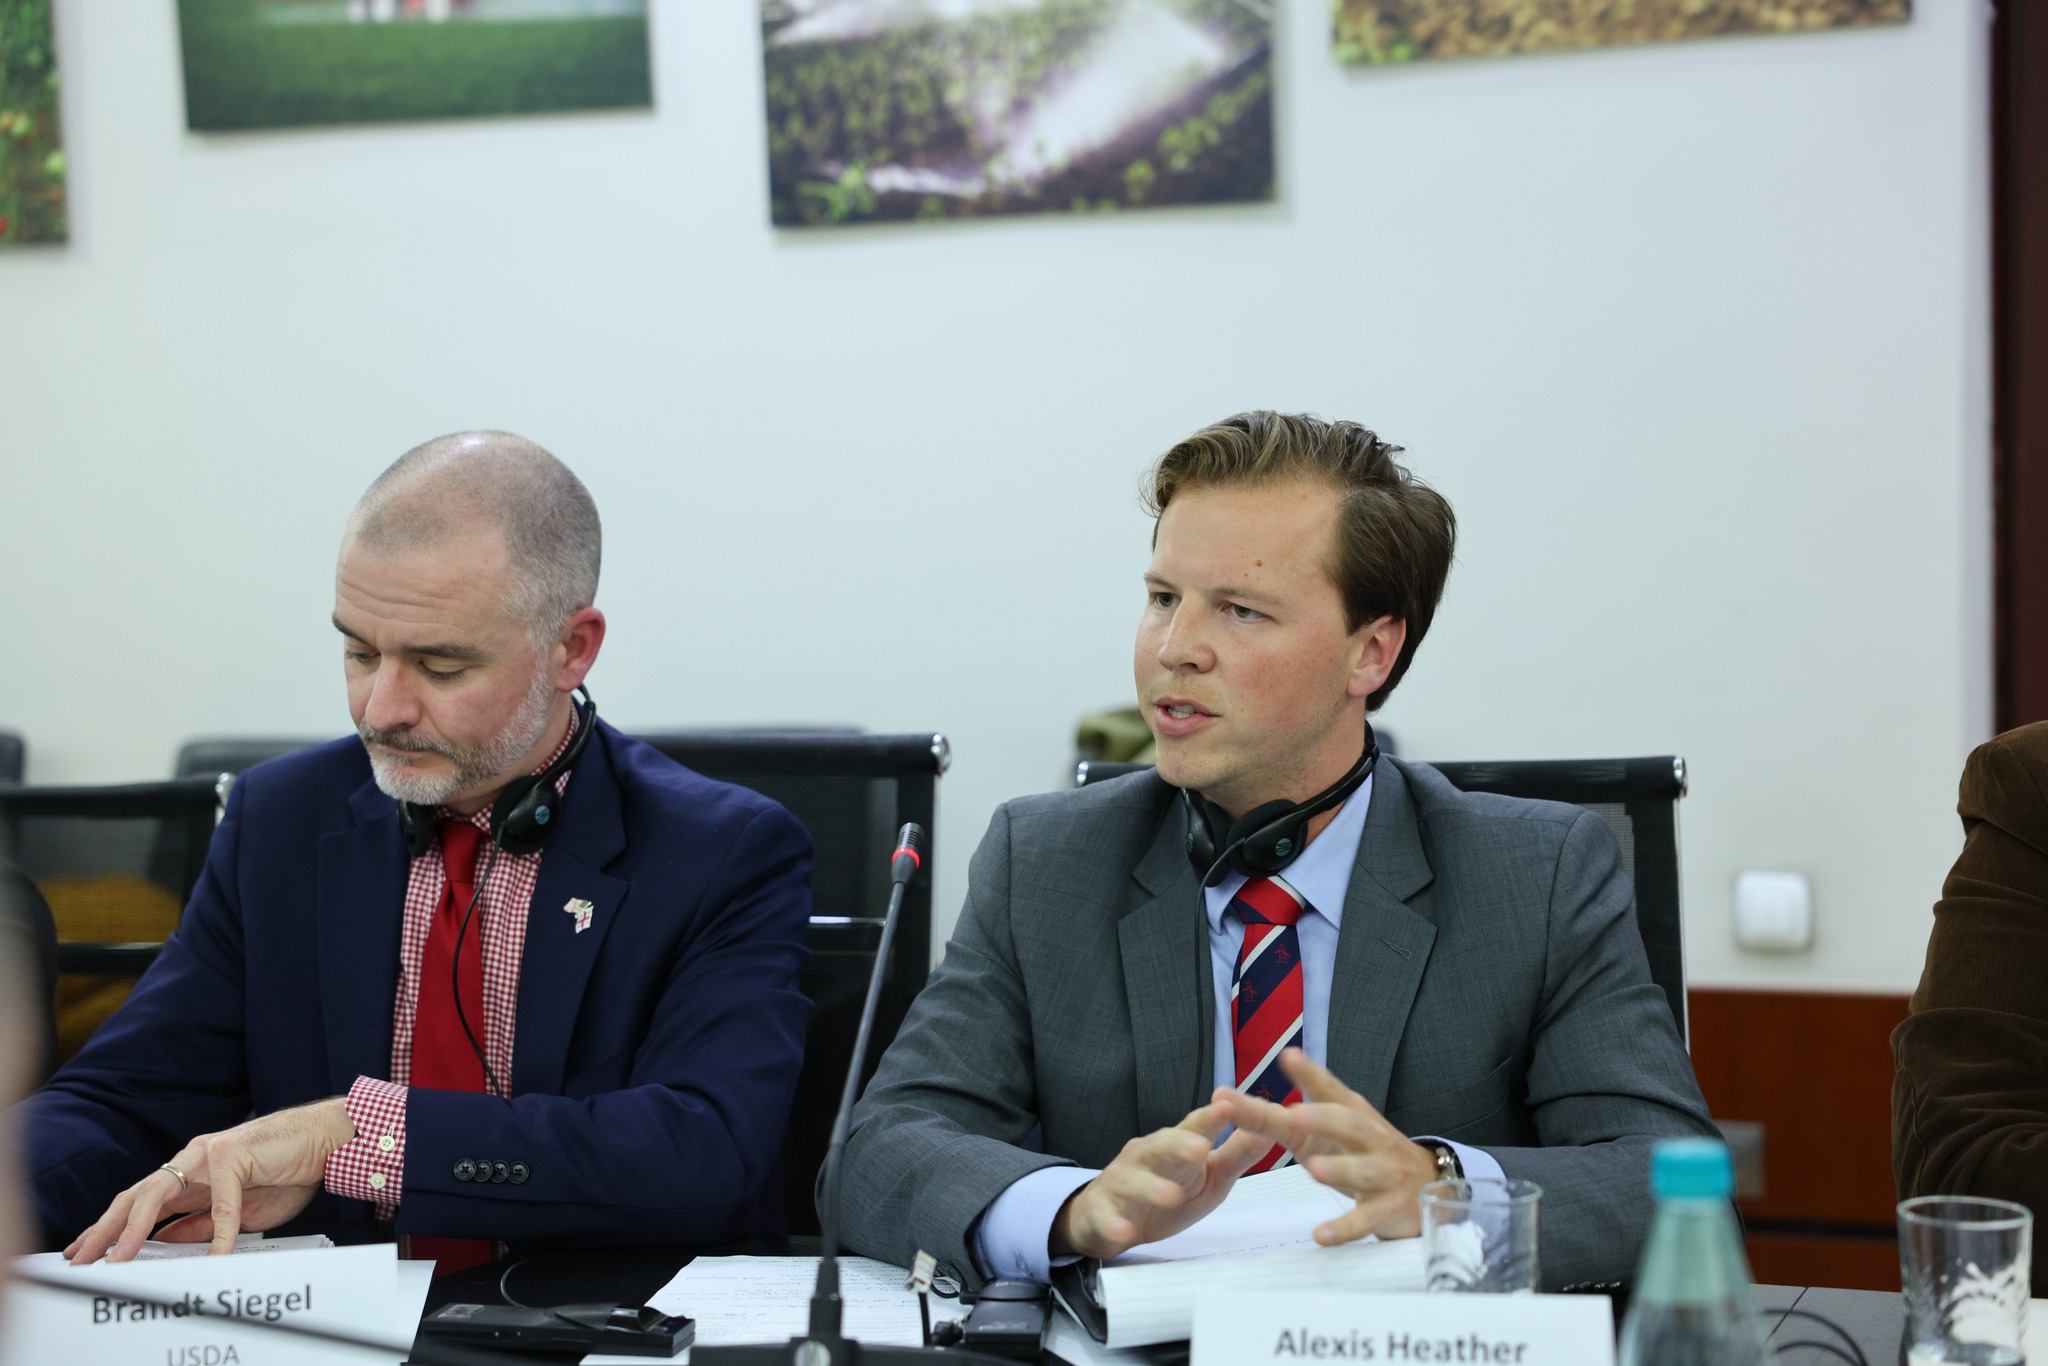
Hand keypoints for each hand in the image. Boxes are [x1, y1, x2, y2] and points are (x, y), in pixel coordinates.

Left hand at [65, 1097, 354, 1263]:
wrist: (324, 1140)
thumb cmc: (287, 1170)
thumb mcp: (239, 1211)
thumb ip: (200, 1224)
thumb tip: (162, 1244)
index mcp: (190, 1174)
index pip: (137, 1202)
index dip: (108, 1227)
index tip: (82, 1251)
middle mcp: (190, 1160)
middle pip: (135, 1196)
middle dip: (104, 1229)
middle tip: (80, 1259)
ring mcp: (208, 1154)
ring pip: (158, 1193)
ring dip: (135, 1229)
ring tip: (121, 1258)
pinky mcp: (232, 1154)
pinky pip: (221, 1203)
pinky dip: (220, 1233)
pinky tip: (218, 1256)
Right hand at [1050, 1103, 1267, 1261]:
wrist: (1108, 1218)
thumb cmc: (1164, 1191)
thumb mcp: (1209, 1177)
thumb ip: (1237, 1155)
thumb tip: (1270, 1129)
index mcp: (1173, 1147)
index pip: (1192, 1128)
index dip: (1209, 1118)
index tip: (1228, 1106)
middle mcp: (1145, 1157)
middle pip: (1159, 1146)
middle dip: (1178, 1144)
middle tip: (1201, 1148)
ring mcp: (1121, 1183)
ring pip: (1133, 1180)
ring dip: (1151, 1187)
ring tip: (1170, 1195)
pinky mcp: (1101, 1211)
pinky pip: (1106, 1216)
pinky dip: (1114, 1222)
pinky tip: (1124, 1231)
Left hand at [1211, 1048, 1437, 1244]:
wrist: (1432, 1187)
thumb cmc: (1371, 1152)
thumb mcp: (1340, 1126)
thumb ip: (1304, 1103)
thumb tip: (1280, 1059)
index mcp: (1354, 1115)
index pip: (1332, 1090)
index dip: (1310, 1074)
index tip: (1287, 1057)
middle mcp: (1371, 1138)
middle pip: (1350, 1124)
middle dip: (1323, 1118)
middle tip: (1293, 1114)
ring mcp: (1384, 1173)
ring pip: (1363, 1170)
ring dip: (1340, 1168)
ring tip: (1314, 1168)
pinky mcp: (1389, 1209)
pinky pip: (1366, 1220)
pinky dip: (1345, 1228)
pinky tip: (1321, 1235)